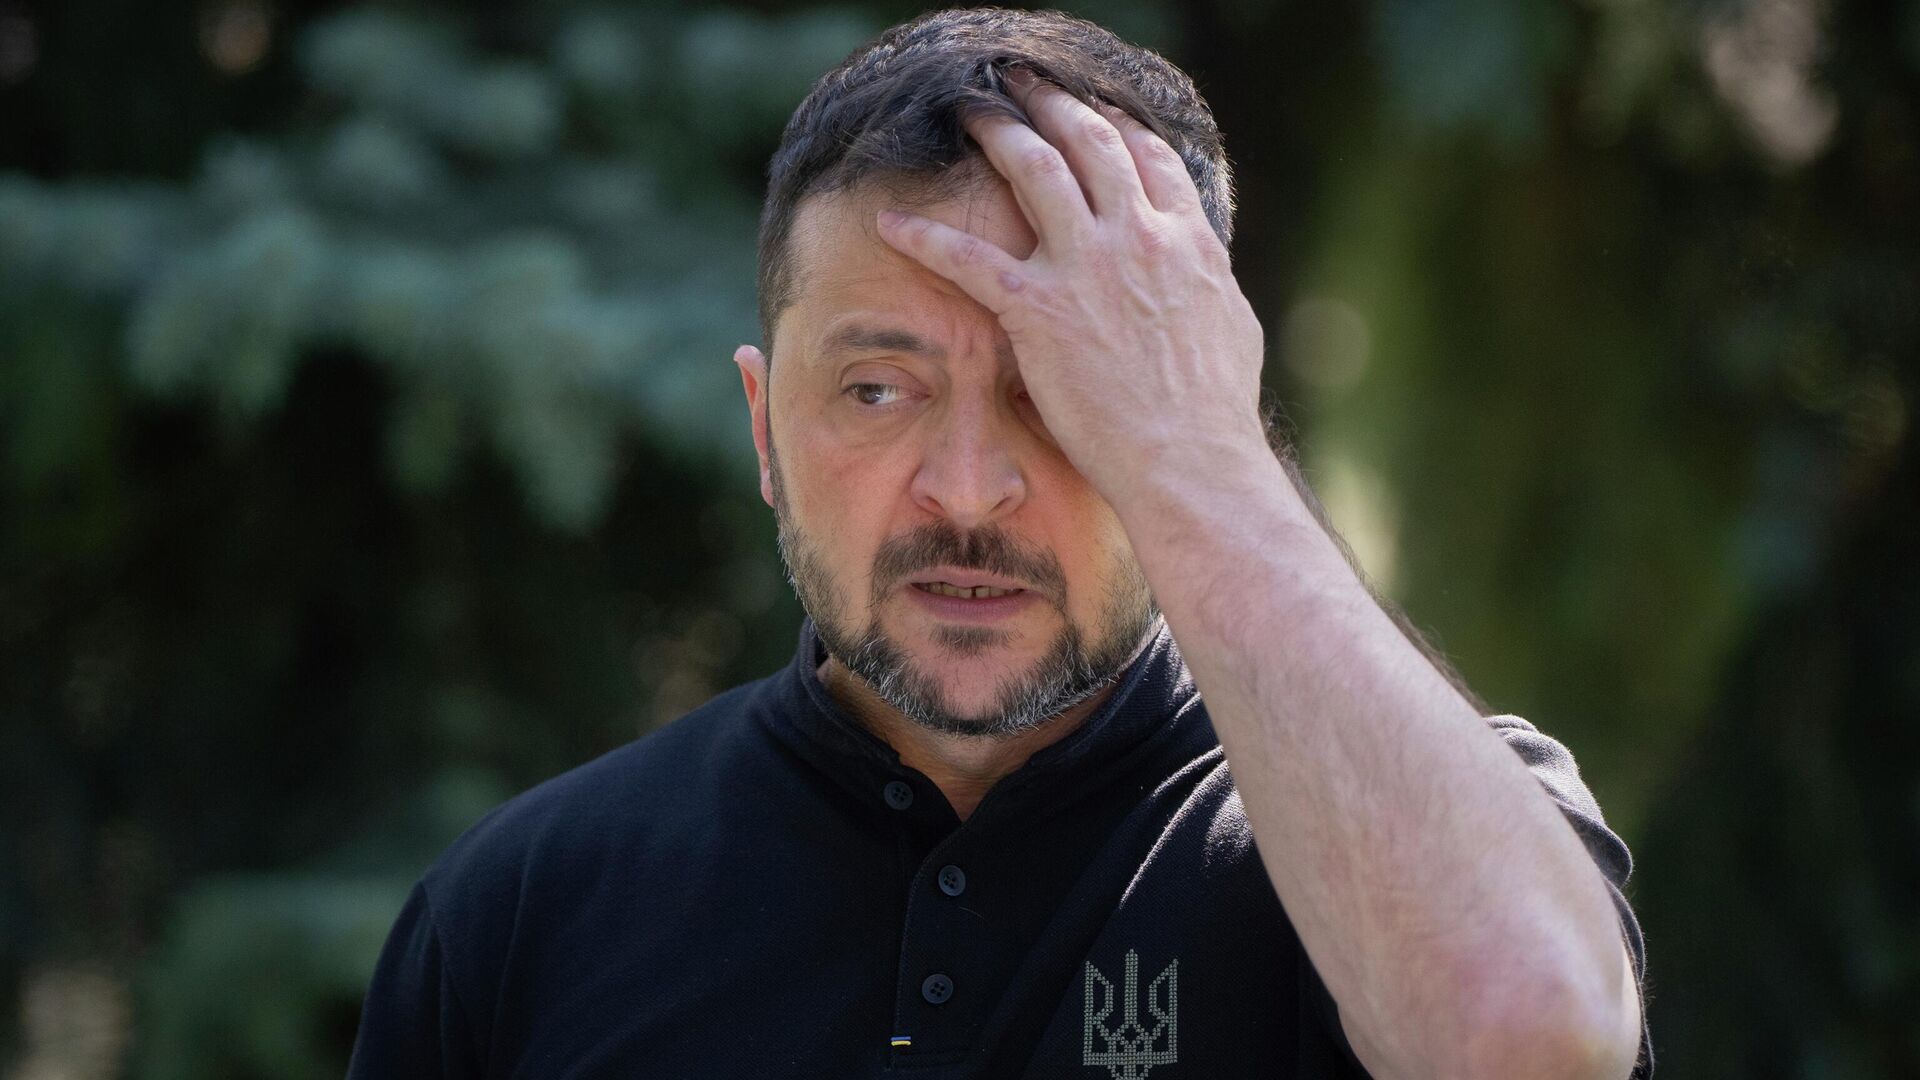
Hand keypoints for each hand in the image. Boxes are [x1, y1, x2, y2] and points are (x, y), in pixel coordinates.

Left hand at [874, 69, 1269, 504]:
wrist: (1190, 459)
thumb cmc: (1214, 413)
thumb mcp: (1229, 326)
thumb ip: (1206, 284)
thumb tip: (1200, 274)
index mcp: (1186, 241)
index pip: (1148, 158)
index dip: (1116, 126)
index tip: (1092, 110)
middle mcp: (1137, 236)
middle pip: (1088, 143)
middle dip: (1051, 104)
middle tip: (1021, 85)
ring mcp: (1086, 267)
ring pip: (1032, 171)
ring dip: (996, 132)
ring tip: (968, 112)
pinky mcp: (1038, 309)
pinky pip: (967, 259)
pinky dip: (924, 238)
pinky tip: (890, 224)